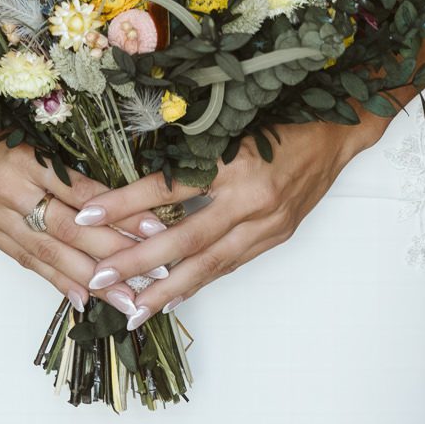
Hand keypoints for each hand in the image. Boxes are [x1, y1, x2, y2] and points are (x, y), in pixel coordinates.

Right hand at [0, 122, 165, 322]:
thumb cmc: (1, 125)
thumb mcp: (37, 132)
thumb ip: (70, 166)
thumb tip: (121, 197)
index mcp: (25, 158)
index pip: (80, 192)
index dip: (118, 213)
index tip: (154, 229)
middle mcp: (7, 190)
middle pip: (67, 229)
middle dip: (112, 254)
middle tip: (150, 275)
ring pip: (48, 252)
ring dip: (90, 279)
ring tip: (125, 298)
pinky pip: (26, 261)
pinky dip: (57, 281)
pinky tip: (84, 298)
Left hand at [68, 112, 386, 328]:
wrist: (337, 130)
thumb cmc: (282, 115)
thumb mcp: (233, 121)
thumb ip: (194, 148)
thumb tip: (141, 173)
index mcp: (234, 160)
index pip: (168, 187)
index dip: (125, 203)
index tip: (87, 215)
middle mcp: (250, 197)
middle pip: (185, 238)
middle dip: (139, 262)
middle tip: (100, 278)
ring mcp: (267, 223)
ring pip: (209, 264)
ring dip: (168, 289)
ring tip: (133, 309)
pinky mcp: (276, 236)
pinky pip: (231, 264)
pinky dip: (201, 281)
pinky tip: (174, 296)